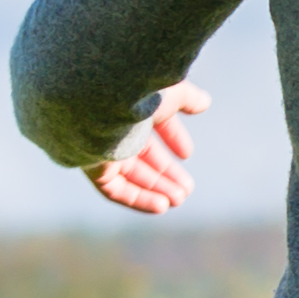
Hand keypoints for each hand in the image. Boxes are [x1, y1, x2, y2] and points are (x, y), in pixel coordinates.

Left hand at [91, 83, 210, 217]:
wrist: (103, 100)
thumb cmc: (137, 90)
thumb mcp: (171, 92)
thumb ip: (187, 99)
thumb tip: (205, 103)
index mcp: (130, 105)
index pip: (151, 125)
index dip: (172, 137)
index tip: (187, 154)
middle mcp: (113, 126)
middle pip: (140, 155)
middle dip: (165, 173)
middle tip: (186, 189)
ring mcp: (101, 147)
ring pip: (129, 174)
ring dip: (156, 189)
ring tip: (179, 200)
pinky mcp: (93, 166)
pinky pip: (114, 189)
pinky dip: (138, 199)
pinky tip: (161, 206)